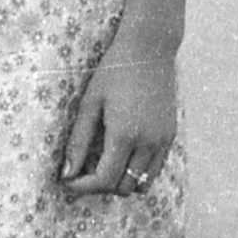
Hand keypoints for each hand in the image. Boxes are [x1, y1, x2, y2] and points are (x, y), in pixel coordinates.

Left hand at [60, 46, 176, 197]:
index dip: (82, 187)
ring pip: (143, 184)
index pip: (104, 180)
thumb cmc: (113, 72)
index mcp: (124, 135)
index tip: (67, 182)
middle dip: (100, 187)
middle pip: (124, 187)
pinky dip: (137, 173)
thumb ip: (78, 142)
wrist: (149, 50)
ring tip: (102, 168)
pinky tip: (121, 157)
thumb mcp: (89, 104)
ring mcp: (163, 141)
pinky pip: (155, 169)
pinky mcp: (171, 136)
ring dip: (120, 183)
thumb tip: (66, 174)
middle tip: (81, 175)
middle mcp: (148, 143)